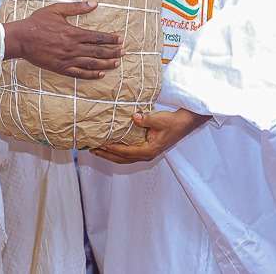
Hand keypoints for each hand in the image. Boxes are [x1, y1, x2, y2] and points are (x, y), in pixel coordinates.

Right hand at [3, 1, 122, 79]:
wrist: (22, 39)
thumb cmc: (37, 22)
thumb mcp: (56, 10)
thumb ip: (76, 7)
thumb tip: (94, 3)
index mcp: (73, 33)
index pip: (97, 37)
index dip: (110, 39)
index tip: (120, 39)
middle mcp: (73, 47)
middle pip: (98, 51)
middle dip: (113, 51)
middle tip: (124, 52)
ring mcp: (67, 59)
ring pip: (91, 63)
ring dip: (106, 63)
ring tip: (116, 63)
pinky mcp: (61, 68)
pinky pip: (79, 73)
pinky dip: (91, 74)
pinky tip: (100, 74)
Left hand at [90, 109, 209, 163]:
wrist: (184, 123)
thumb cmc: (172, 122)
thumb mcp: (159, 119)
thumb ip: (146, 120)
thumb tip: (134, 117)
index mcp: (148, 150)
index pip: (126, 152)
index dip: (112, 149)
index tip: (101, 145)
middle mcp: (146, 155)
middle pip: (122, 159)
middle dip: (106, 155)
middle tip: (92, 149)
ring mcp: (146, 153)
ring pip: (124, 158)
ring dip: (110, 155)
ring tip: (96, 150)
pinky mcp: (146, 149)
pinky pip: (128, 154)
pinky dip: (117, 152)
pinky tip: (109, 147)